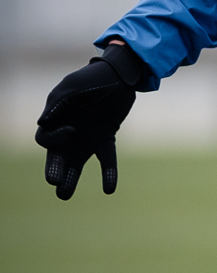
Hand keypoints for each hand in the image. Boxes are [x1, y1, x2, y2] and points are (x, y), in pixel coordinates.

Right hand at [35, 44, 143, 199]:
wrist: (118, 76)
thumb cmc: (90, 79)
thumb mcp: (71, 87)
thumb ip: (56, 104)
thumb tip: (42, 123)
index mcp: (55, 121)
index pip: (45, 141)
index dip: (54, 141)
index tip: (72, 131)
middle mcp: (68, 133)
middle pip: (56, 158)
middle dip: (54, 171)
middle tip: (56, 184)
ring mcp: (87, 138)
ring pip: (76, 164)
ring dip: (71, 180)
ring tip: (64, 195)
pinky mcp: (106, 139)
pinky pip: (106, 160)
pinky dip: (108, 174)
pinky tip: (108, 189)